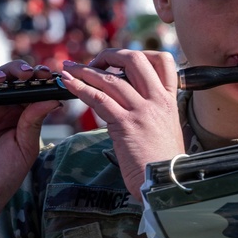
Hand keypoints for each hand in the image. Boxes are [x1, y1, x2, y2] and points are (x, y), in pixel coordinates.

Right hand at [0, 61, 61, 237]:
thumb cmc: (5, 172)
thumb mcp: (26, 147)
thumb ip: (34, 121)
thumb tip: (53, 98)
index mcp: (18, 111)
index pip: (27, 85)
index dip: (37, 76)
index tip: (47, 74)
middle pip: (6, 76)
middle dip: (16, 70)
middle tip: (26, 74)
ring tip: (1, 80)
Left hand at [59, 49, 183, 199]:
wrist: (165, 184)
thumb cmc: (162, 162)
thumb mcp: (166, 129)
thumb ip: (153, 112)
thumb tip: (132, 103)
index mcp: (170, 100)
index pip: (163, 61)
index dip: (141, 54)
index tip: (122, 61)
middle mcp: (158, 100)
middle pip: (135, 59)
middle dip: (110, 55)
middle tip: (94, 62)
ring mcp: (142, 111)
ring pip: (112, 78)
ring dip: (86, 71)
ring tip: (69, 70)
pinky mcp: (126, 124)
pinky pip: (99, 99)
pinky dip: (80, 88)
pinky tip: (68, 84)